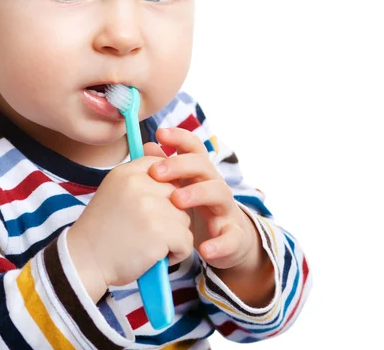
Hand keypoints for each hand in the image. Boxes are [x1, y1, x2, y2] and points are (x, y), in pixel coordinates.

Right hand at [67, 155, 192, 302]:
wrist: (85, 261)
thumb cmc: (102, 231)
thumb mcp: (114, 192)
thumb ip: (139, 181)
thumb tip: (173, 178)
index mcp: (126, 172)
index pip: (162, 166)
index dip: (163, 189)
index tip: (149, 207)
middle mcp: (139, 183)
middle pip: (178, 194)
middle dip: (169, 215)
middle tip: (146, 231)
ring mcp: (151, 206)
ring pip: (184, 218)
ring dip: (173, 236)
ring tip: (149, 244)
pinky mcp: (161, 231)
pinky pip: (186, 241)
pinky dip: (176, 254)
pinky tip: (154, 256)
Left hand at [143, 127, 258, 272]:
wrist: (227, 241)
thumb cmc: (195, 210)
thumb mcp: (179, 188)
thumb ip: (165, 168)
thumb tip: (148, 145)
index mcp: (198, 172)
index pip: (193, 147)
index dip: (179, 137)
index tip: (160, 133)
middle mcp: (214, 184)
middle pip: (203, 164)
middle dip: (180, 165)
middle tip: (156, 172)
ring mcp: (225, 209)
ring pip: (219, 192)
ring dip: (198, 193)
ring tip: (176, 201)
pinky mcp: (234, 235)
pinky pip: (231, 237)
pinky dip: (220, 244)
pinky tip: (204, 250)